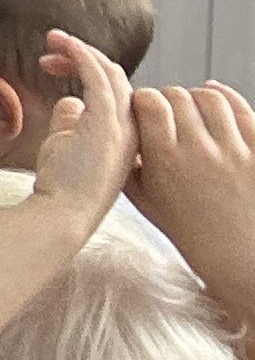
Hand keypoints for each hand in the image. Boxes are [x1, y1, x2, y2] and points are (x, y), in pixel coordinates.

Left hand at [29, 28, 140, 218]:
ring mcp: (123, 126)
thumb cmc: (62, 183)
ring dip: (81, 50)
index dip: (87, 70)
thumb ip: (72, 120)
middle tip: (49, 47)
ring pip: (110, 73)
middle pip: (115, 77)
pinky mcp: (106, 122)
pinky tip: (63, 44)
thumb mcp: (67, 144)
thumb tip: (70, 100)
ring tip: (52, 39)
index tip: (52, 65)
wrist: (62, 211)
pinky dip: (82, 55)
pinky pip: (98, 77)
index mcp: (127, 133)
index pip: (115, 90)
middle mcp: (131, 128)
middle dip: (82, 56)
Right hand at [134, 79, 254, 305]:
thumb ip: (129, 169)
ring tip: (194, 112)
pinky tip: (218, 104)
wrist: (245, 263)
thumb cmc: (196, 238)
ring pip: (210, 97)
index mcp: (166, 161)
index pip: (148, 102)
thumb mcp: (149, 205)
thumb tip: (116, 140)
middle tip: (168, 114)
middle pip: (178, 96)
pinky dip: (228, 98)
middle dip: (169, 100)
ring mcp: (235, 150)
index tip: (142, 111)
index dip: (142, 101)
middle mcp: (200, 150)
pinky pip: (243, 110)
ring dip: (197, 98)